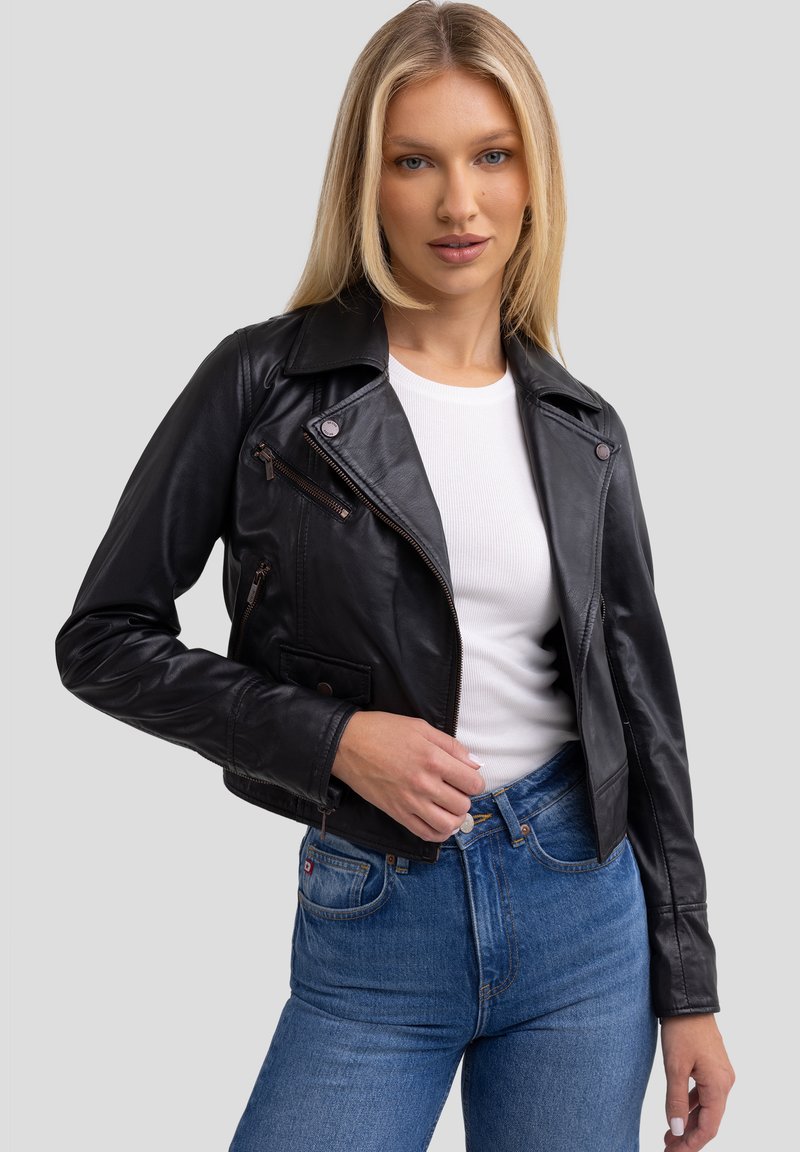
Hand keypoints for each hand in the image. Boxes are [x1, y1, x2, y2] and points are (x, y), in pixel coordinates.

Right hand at [331, 710, 484, 839]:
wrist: (347, 744)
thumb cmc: (383, 731)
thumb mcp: (421, 728)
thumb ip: (452, 746)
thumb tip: (474, 764)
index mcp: (432, 759)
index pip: (472, 782)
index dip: (475, 781)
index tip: (468, 778)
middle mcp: (423, 784)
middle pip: (462, 805)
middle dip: (465, 798)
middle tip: (456, 790)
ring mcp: (409, 802)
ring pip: (448, 825)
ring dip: (455, 817)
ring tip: (450, 806)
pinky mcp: (397, 814)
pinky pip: (426, 834)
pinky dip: (439, 832)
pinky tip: (439, 821)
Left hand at [660, 1013, 734, 1148]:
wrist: (688, 1001)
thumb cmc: (682, 1031)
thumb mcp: (674, 1067)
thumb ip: (675, 1100)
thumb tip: (676, 1129)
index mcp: (719, 1085)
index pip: (708, 1127)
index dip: (691, 1144)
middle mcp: (725, 1082)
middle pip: (709, 1120)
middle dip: (689, 1137)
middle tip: (668, 1147)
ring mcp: (720, 1074)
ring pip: (706, 1108)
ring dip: (689, 1122)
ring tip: (669, 1135)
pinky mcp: (712, 1067)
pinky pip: (704, 1094)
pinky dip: (691, 1106)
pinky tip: (678, 1113)